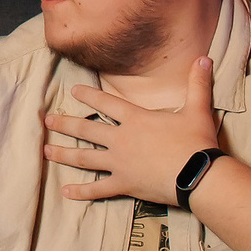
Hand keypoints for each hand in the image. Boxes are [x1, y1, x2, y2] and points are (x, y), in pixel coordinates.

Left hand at [42, 58, 218, 204]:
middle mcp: (121, 140)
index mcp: (136, 119)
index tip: (73, 91)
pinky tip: (65, 192)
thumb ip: (198, 83)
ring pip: (84, 158)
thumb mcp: (198, 109)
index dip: (88, 95)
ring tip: (45, 150)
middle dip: (64, 123)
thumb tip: (204, 58)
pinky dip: (81, 191)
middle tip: (46, 120)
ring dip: (63, 154)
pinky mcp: (123, 185)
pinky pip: (97, 189)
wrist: (199, 175)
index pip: (106, 103)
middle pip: (85, 130)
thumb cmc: (197, 142)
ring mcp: (119, 163)